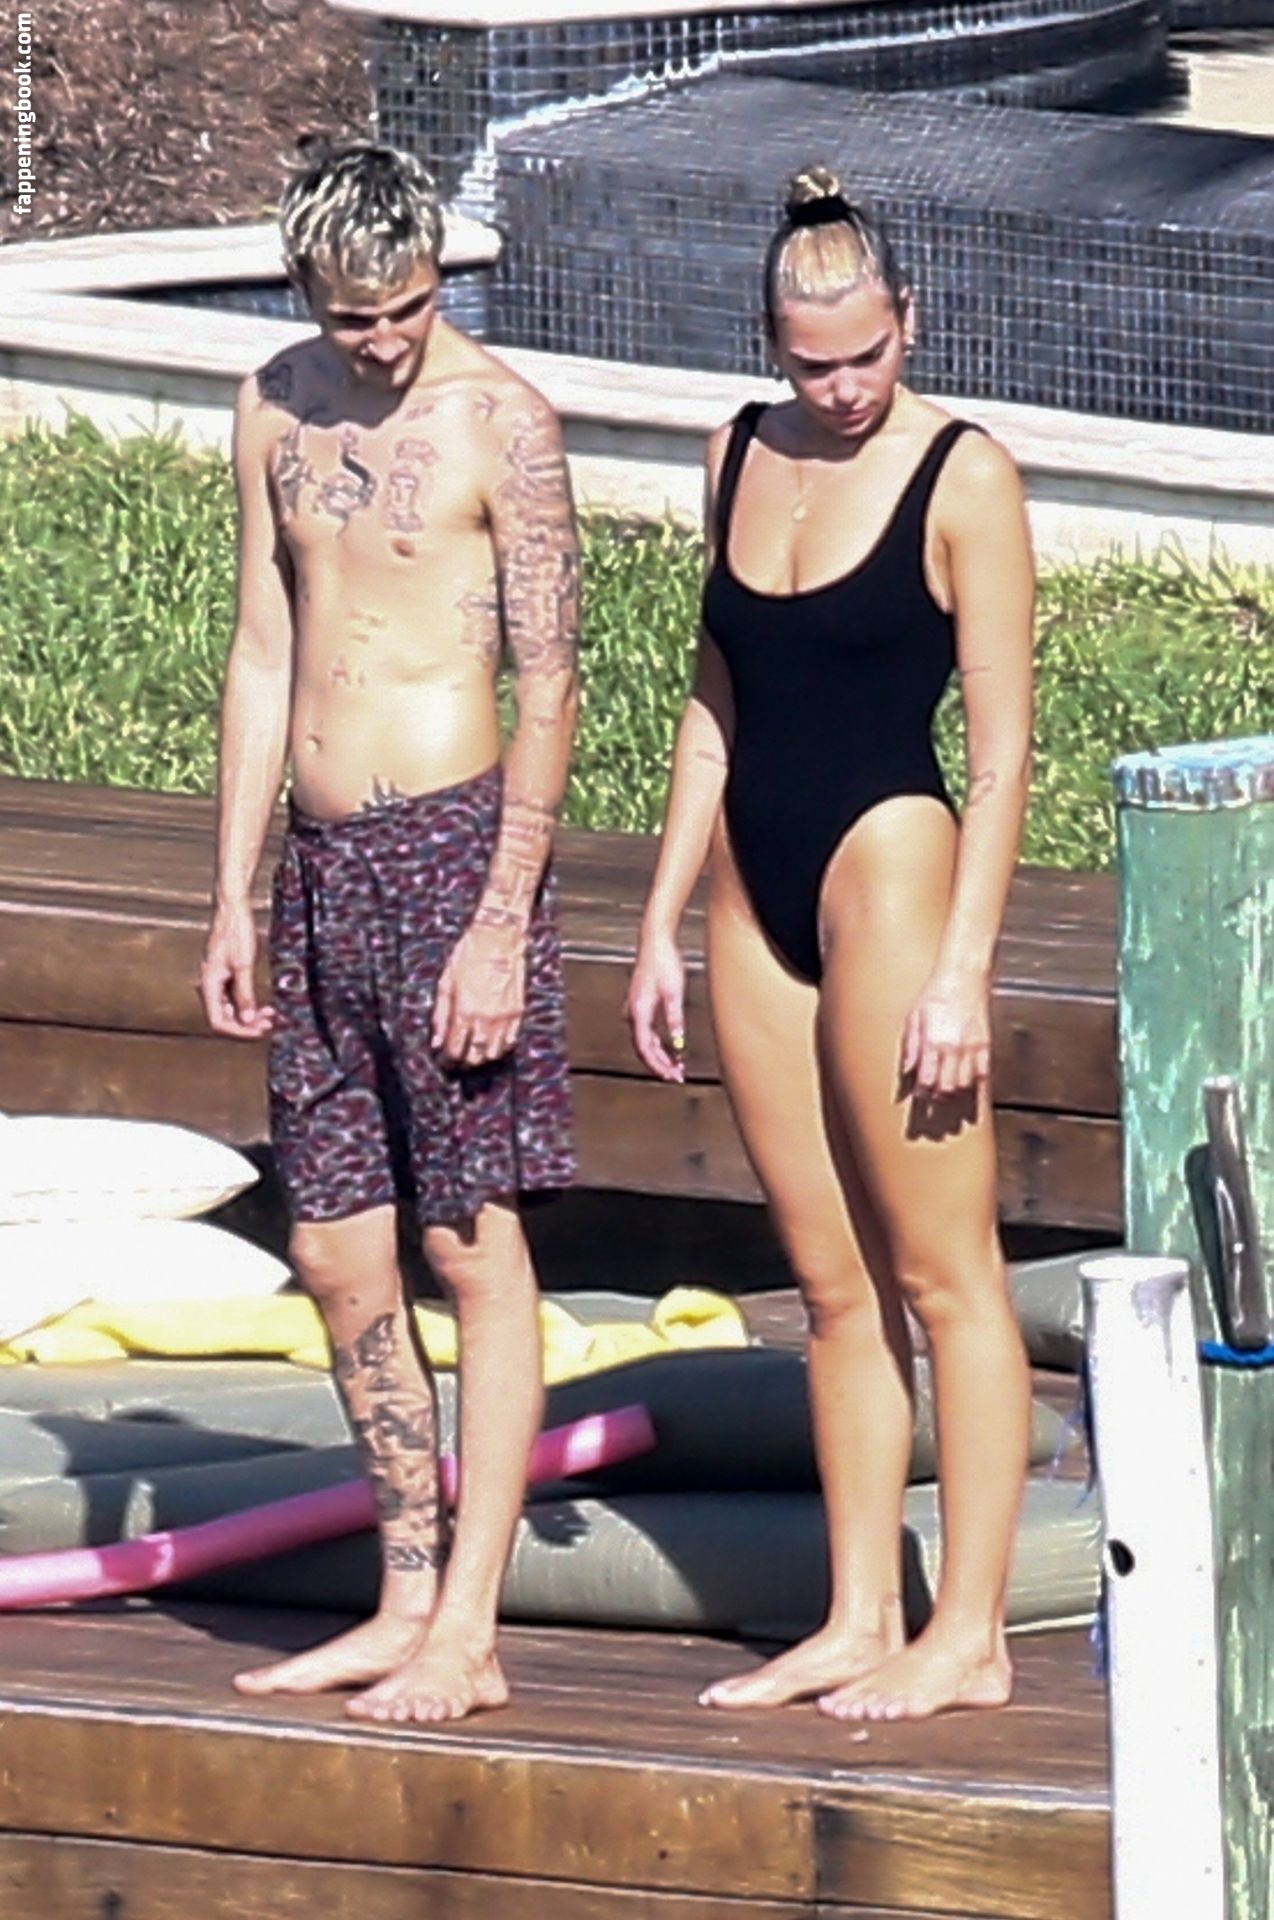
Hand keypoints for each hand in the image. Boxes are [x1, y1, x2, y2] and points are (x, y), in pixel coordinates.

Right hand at [200, 902, 274, 1039]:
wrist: (233, 909)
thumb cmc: (236, 933)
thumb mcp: (244, 965)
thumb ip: (245, 994)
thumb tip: (246, 1020)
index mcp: (208, 985)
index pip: (218, 1021)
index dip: (239, 1031)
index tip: (260, 1031)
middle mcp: (209, 985)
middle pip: (224, 1017)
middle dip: (247, 1024)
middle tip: (269, 1025)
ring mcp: (216, 980)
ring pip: (230, 1008)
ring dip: (249, 1015)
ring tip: (270, 1016)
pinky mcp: (224, 974)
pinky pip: (233, 997)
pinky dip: (248, 1003)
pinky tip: (263, 1006)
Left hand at [432, 920, 525, 1066]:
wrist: (498, 937)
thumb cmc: (469, 955)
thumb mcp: (446, 982)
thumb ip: (441, 1015)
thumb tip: (436, 1041)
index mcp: (465, 1012)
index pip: (456, 1049)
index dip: (449, 1058)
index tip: (444, 1059)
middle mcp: (486, 1019)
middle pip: (475, 1055)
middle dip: (465, 1061)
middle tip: (458, 1060)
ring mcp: (505, 1017)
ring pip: (494, 1052)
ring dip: (483, 1056)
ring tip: (474, 1054)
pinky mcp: (518, 1011)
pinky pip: (510, 1040)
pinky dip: (501, 1046)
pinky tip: (493, 1045)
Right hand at [625, 929, 686, 1082]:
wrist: (655, 942)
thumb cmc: (664, 962)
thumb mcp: (674, 992)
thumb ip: (674, 1019)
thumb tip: (677, 1043)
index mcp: (639, 1011)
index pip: (644, 1048)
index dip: (657, 1065)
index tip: (670, 1076)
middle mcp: (633, 1012)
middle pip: (643, 1047)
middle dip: (659, 1064)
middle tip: (676, 1075)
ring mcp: (635, 1009)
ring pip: (644, 1040)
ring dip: (659, 1054)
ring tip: (676, 1065)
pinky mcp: (641, 1005)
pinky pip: (646, 1031)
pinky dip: (657, 1043)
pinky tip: (671, 1047)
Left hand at [902, 969, 990, 1096]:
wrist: (962, 976)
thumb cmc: (936, 993)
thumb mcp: (914, 1017)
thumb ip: (911, 1046)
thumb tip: (907, 1069)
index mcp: (932, 1043)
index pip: (927, 1081)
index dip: (922, 1093)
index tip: (919, 1094)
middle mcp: (953, 1049)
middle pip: (947, 1089)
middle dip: (938, 1097)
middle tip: (933, 1096)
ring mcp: (971, 1048)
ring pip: (965, 1085)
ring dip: (955, 1091)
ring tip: (948, 1089)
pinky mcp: (985, 1043)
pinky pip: (983, 1072)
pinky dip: (974, 1081)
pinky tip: (967, 1080)